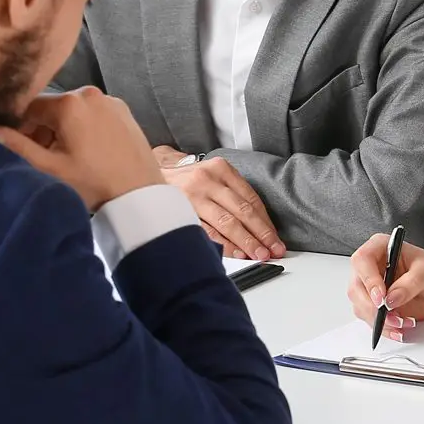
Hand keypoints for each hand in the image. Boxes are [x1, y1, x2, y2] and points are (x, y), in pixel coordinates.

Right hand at [0, 88, 162, 210]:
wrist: (140, 194)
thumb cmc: (92, 182)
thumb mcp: (49, 168)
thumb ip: (17, 146)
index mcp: (69, 103)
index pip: (28, 108)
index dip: (20, 129)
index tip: (25, 150)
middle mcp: (90, 93)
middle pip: (51, 108)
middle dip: (42, 130)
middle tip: (46, 158)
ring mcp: (111, 100)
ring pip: (73, 111)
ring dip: (63, 129)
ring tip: (68, 158)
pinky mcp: (124, 111)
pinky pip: (93, 114)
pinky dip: (84, 127)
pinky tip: (88, 152)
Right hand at [157, 149, 283, 260]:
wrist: (148, 176)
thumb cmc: (187, 181)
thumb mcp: (212, 176)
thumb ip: (233, 194)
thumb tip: (259, 226)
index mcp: (220, 169)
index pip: (250, 199)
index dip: (265, 222)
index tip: (275, 239)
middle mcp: (207, 179)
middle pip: (241, 211)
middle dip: (260, 234)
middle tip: (272, 250)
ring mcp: (192, 196)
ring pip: (226, 222)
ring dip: (245, 242)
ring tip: (258, 255)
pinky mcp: (179, 211)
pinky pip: (206, 232)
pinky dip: (223, 244)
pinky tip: (234, 253)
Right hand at [346, 235, 423, 340]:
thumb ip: (409, 285)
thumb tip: (391, 299)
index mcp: (380, 247)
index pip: (363, 260)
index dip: (369, 280)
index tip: (381, 298)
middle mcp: (372, 266)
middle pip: (356, 287)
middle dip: (372, 307)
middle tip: (392, 317)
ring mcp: (371, 287)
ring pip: (361, 306)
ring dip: (379, 320)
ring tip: (403, 322)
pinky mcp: (375, 305)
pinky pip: (370, 319)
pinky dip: (383, 327)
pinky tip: (399, 328)